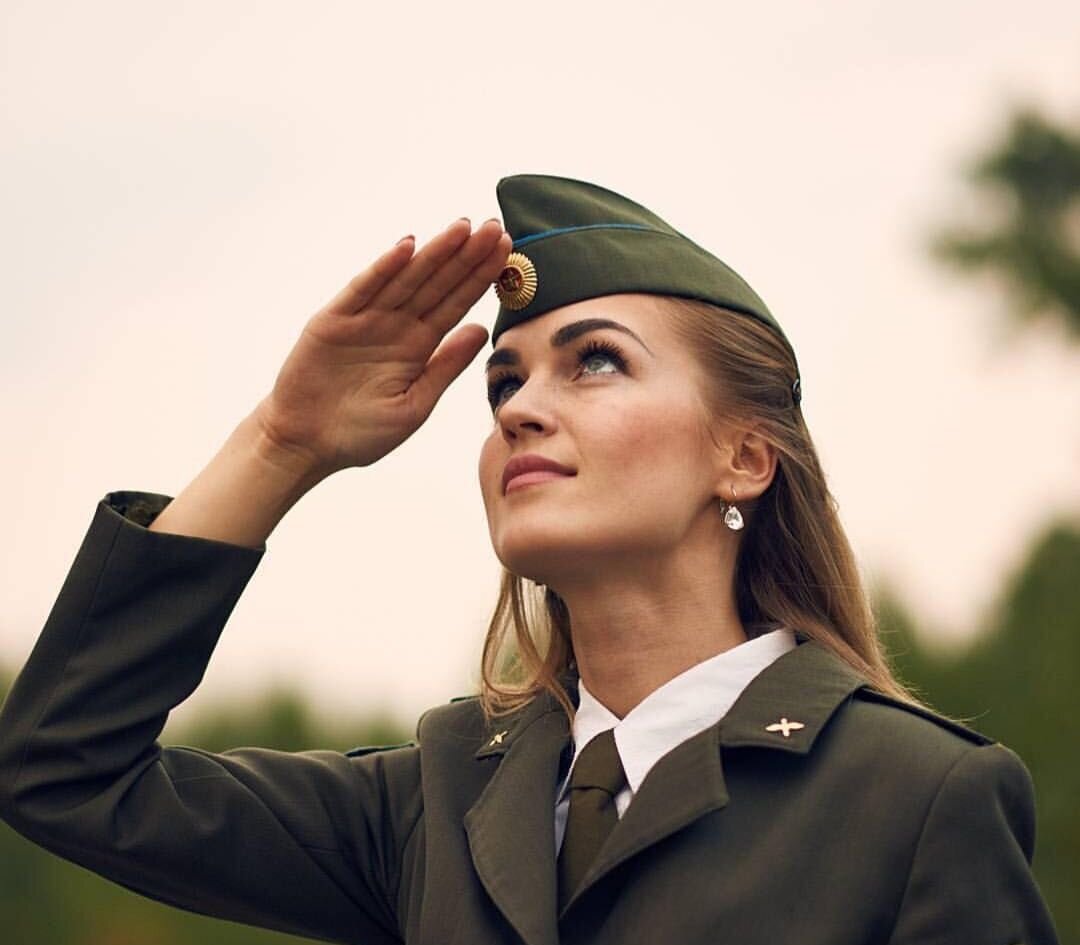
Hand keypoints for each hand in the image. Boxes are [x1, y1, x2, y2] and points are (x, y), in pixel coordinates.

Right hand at [253, 218, 511, 479]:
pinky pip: (363, 290)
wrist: (306, 445)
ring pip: (406, 279)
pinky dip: (384, 268)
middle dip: (465, 255)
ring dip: (434, 252)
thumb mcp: (415, 404)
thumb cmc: (361, 432)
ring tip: (462, 227)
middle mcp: (395, 325)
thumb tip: (482, 329)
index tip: (506, 250)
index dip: (480, 277)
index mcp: (418, 345)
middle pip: (437, 283)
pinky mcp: (333, 320)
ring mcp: (365, 319)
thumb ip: (446, 366)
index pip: (456, 303)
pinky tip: (408, 247)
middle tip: (495, 226)